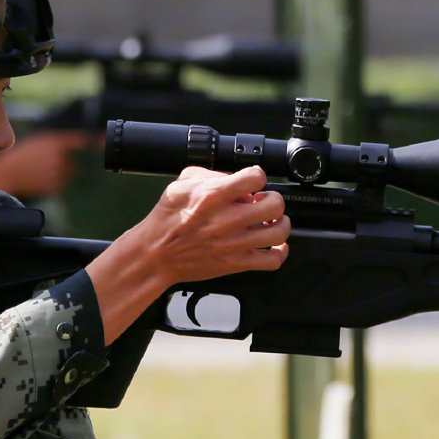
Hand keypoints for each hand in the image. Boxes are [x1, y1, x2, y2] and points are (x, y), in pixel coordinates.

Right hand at [0, 130, 98, 198]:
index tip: (101, 141)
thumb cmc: (22, 157)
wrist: (9, 174)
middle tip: (43, 164)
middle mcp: (59, 156)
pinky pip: (60, 183)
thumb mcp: (39, 143)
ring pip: (66, 173)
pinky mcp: (55, 184)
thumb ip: (58, 142)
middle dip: (63, 163)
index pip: (77, 140)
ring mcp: (58, 171)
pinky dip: (53, 182)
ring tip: (40, 171)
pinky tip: (39, 178)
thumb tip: (78, 145)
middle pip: (71, 162)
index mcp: (54, 143)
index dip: (92, 140)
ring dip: (58, 173)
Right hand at [136, 165, 291, 284]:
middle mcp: (226, 220)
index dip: (257, 177)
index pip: (255, 177)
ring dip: (281, 223)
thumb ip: (210, 175)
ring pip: (279, 232)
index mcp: (212, 196)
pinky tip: (275, 244)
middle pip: (274, 205)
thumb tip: (234, 178)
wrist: (157, 254)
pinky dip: (281, 252)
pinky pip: (273, 260)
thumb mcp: (181, 184)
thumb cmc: (168, 220)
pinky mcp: (236, 263)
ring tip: (272, 220)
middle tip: (264, 202)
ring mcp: (234, 244)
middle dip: (273, 200)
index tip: (253, 182)